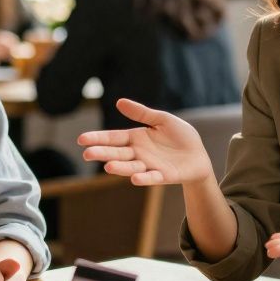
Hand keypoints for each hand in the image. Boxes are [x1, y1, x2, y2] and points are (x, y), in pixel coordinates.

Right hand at [77, 98, 213, 185]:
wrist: (198, 154)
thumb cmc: (179, 136)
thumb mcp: (161, 119)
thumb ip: (142, 113)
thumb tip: (119, 102)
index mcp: (136, 138)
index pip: (114, 137)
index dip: (98, 138)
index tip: (81, 139)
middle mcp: (138, 153)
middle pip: (117, 153)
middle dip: (103, 153)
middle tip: (87, 153)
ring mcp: (149, 166)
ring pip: (131, 167)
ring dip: (120, 167)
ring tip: (108, 166)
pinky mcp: (163, 176)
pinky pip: (152, 178)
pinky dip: (144, 178)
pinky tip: (135, 178)